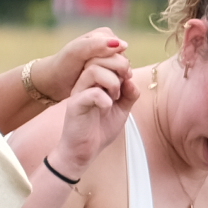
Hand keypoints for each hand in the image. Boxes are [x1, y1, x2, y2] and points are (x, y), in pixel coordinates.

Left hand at [24, 28, 127, 104]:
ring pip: (123, 72)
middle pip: (123, 62)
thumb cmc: (64, 65)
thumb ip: (98, 45)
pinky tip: (101, 89)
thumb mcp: (77, 52)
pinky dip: (112, 86)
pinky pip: (120, 80)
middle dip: (110, 72)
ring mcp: (111, 59)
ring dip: (112, 81)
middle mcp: (110, 44)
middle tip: (91, 76)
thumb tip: (123, 44)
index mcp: (105, 34)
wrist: (55, 81)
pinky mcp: (111, 72)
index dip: (107, 63)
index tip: (87, 66)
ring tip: (96, 84)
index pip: (119, 51)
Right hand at [40, 66, 133, 184]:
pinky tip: (107, 108)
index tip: (128, 77)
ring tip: (115, 97)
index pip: (105, 56)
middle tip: (125, 82)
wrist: (84, 151)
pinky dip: (104, 99)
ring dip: (112, 81)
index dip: (121, 61)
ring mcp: (78, 92)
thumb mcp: (122, 109)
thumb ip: (129, 93)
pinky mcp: (75, 105)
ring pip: (93, 70)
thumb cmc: (100, 129)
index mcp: (94, 80)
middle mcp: (84, 82)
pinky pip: (90, 93)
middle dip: (119, 66)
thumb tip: (132, 80)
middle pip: (98, 58)